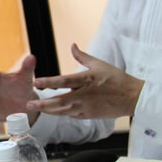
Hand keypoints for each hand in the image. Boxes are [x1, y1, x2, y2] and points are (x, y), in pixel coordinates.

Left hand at [28, 43, 143, 118]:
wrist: (132, 97)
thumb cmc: (117, 78)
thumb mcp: (99, 64)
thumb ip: (82, 56)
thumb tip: (72, 45)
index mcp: (87, 79)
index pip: (64, 81)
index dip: (49, 82)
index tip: (36, 82)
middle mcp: (85, 94)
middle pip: (60, 100)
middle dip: (43, 103)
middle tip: (29, 103)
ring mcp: (87, 107)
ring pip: (64, 111)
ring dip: (49, 110)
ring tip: (36, 109)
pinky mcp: (90, 115)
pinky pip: (72, 115)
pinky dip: (62, 114)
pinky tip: (52, 112)